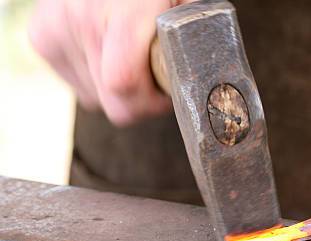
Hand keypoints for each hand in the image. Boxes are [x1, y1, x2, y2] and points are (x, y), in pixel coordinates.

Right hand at [28, 0, 192, 125]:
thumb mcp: (185, 3)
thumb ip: (195, 40)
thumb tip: (212, 84)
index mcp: (123, 12)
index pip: (123, 85)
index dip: (151, 102)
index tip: (169, 93)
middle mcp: (82, 20)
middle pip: (113, 104)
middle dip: (140, 101)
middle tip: (155, 76)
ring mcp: (56, 31)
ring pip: (97, 100)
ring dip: (118, 89)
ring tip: (130, 54)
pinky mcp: (42, 38)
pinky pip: (80, 87)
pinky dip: (98, 78)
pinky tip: (109, 51)